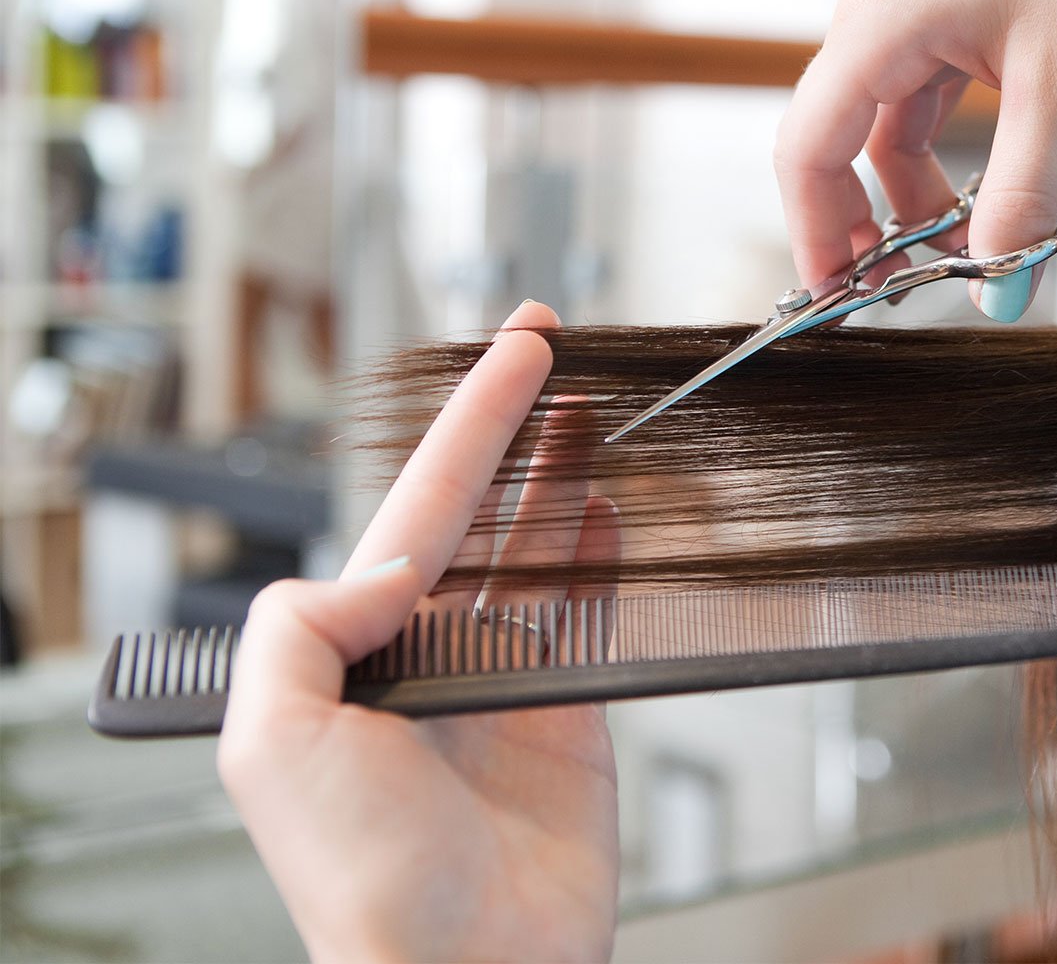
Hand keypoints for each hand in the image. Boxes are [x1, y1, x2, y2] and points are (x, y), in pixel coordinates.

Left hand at [217, 301, 622, 962]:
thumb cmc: (363, 885)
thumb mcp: (271, 742)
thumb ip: (303, 625)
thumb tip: (389, 562)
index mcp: (358, 649)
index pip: (418, 507)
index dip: (469, 422)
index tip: (515, 351)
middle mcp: (432, 652)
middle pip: (480, 511)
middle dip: (511, 427)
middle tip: (548, 347)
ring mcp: (507, 681)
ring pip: (540, 549)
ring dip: (563, 475)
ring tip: (592, 409)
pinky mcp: (574, 716)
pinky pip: (594, 613)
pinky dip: (604, 555)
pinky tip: (610, 508)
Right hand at [775, 0, 1056, 320]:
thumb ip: (1025, 195)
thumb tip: (1000, 291)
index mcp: (880, 25)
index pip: (809, 148)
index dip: (814, 231)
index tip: (834, 300)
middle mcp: (882, 21)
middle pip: (836, 145)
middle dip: (862, 226)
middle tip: (897, 294)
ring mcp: (916, 23)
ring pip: (888, 135)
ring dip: (914, 203)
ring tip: (965, 257)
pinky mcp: (955, 28)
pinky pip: (927, 112)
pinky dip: (948, 167)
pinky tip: (983, 206)